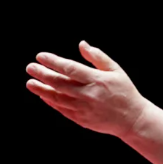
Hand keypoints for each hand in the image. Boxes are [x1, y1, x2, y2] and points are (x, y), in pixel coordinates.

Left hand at [26, 41, 148, 137]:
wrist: (132, 119)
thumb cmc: (124, 92)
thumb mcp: (116, 71)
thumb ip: (97, 57)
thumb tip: (81, 44)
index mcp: (97, 80)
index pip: (70, 68)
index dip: (53, 62)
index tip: (40, 56)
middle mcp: (89, 94)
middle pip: (59, 83)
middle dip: (42, 74)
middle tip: (30, 68)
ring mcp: (84, 108)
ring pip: (57, 98)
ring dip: (42, 90)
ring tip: (30, 83)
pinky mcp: (82, 119)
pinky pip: (62, 109)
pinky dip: (51, 102)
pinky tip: (44, 95)